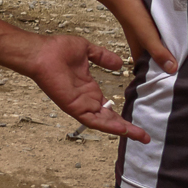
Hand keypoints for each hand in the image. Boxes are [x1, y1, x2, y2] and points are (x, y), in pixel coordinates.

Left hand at [25, 33, 149, 143]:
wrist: (42, 52)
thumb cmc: (58, 50)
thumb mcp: (87, 51)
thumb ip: (103, 57)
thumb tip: (119, 63)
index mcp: (89, 89)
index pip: (109, 108)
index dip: (123, 115)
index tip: (137, 121)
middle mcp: (86, 100)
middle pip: (110, 119)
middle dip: (128, 128)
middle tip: (145, 137)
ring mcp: (81, 105)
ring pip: (104, 123)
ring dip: (122, 130)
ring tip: (140, 136)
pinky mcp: (74, 107)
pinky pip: (92, 120)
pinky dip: (107, 126)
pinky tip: (121, 130)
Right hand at [107, 0, 176, 74]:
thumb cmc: (133, 15)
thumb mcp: (148, 37)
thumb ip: (159, 53)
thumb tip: (173, 70)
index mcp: (141, 54)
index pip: (154, 71)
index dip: (165, 76)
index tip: (181, 79)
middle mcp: (146, 47)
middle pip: (162, 58)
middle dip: (173, 62)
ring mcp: (150, 36)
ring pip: (165, 46)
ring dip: (174, 48)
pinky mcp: (155, 26)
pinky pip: (166, 35)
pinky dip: (173, 36)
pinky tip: (183, 36)